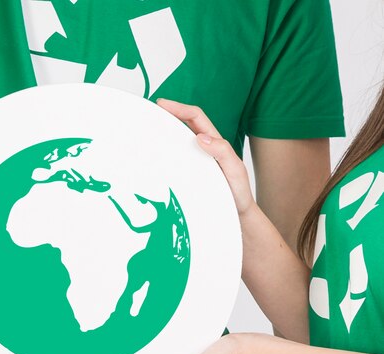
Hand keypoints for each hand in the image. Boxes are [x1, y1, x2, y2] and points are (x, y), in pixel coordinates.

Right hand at [157, 99, 256, 216]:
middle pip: (182, 125)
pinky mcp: (187, 176)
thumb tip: (200, 136)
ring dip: (162, 136)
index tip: (162, 105)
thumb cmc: (238, 193)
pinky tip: (152, 161)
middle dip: (166, 115)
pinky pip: (173, 162)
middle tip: (148, 114)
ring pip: (176, 143)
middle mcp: (202, 149)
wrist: (237, 216)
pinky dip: (162, 157)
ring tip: (146, 134)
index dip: (179, 107)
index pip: (195, 117)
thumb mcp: (234, 170)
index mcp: (214, 142)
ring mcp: (193, 162)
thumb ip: (222, 152)